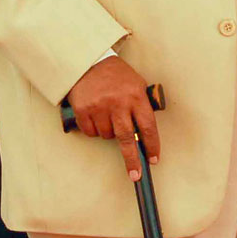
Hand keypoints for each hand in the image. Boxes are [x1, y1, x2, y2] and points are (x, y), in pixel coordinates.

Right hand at [67, 56, 159, 180]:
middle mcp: (119, 103)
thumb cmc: (117, 76)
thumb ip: (141, 105)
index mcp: (136, 96)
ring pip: (107, 136)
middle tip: (136, 174)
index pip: (147, 125)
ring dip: (109, 133)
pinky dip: (94, 129)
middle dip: (132, 159)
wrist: (91, 63)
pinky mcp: (83, 111)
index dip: (152, 144)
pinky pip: (91, 132)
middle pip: (127, 138)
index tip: (154, 158)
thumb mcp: (137, 84)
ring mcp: (100, 107)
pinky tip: (96, 116)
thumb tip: (145, 133)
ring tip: (109, 116)